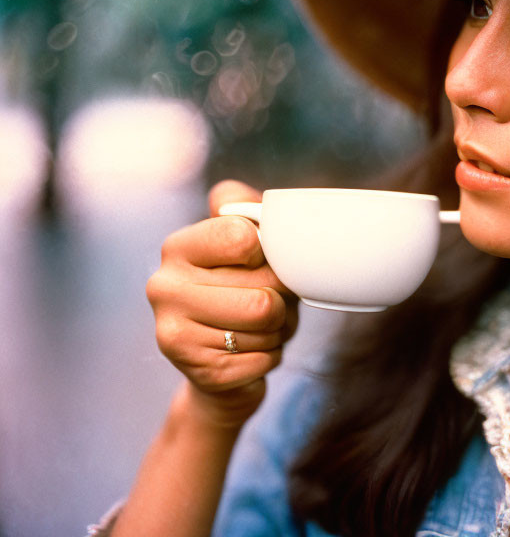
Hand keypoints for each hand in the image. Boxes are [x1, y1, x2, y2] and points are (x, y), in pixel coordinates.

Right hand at [146, 180, 298, 427]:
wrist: (224, 364)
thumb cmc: (244, 292)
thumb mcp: (248, 246)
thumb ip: (247, 210)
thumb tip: (249, 201)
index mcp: (178, 248)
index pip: (243, 237)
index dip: (270, 252)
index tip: (261, 260)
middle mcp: (164, 287)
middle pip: (263, 290)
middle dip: (281, 299)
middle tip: (268, 301)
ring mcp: (174, 333)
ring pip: (265, 323)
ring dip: (278, 328)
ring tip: (260, 326)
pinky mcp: (198, 371)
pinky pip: (264, 358)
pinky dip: (270, 356)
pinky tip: (251, 352)